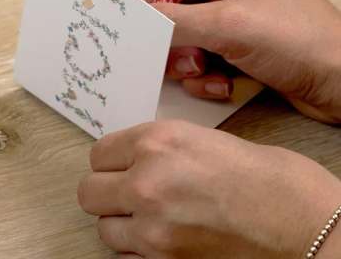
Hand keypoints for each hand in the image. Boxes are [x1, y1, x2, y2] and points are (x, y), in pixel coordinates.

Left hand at [78, 120, 340, 258]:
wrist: (298, 219)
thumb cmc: (261, 176)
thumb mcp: (198, 138)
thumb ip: (157, 147)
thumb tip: (129, 157)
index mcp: (157, 140)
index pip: (99, 152)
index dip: (111, 161)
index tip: (118, 166)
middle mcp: (147, 179)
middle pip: (89, 190)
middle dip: (107, 191)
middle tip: (126, 190)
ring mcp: (154, 225)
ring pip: (103, 227)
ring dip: (120, 221)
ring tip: (146, 216)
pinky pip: (127, 254)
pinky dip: (137, 247)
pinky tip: (161, 236)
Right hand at [134, 0, 340, 122]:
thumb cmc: (296, 42)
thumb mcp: (228, 26)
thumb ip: (176, 22)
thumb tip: (138, 23)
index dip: (148, 1)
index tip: (124, 25)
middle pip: (178, 12)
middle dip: (177, 42)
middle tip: (183, 62)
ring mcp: (239, 16)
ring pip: (188, 39)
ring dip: (192, 64)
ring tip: (209, 75)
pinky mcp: (243, 44)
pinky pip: (206, 57)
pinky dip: (208, 75)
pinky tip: (224, 86)